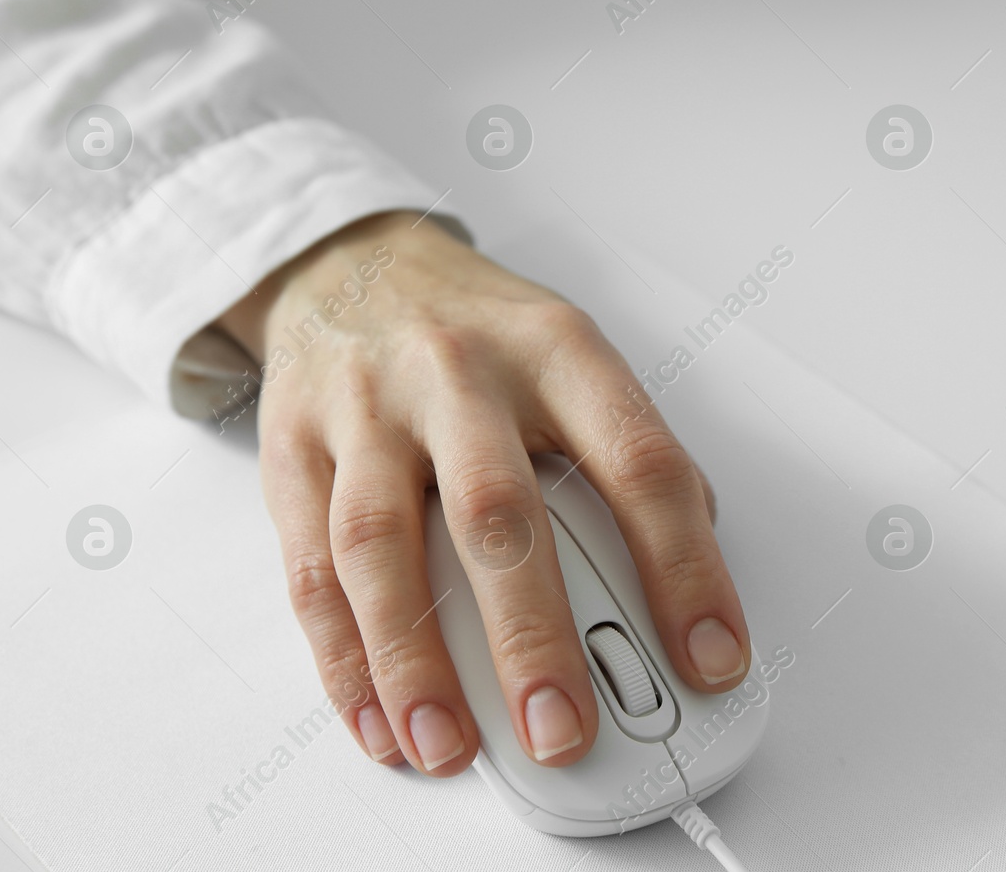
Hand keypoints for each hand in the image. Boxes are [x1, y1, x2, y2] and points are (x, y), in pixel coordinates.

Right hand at [217, 210, 748, 773]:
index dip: (685, 568)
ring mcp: (367, 409)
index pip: (639, 463)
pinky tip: (375, 714)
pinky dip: (341, 655)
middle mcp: (460, 374)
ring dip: (414, 660)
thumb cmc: (476, 327)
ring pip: (381, 544)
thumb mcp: (570, 350)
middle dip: (532, 636)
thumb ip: (627, 444)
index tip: (710, 657)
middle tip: (564, 728)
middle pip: (499, 513)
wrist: (350, 261)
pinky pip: (310, 563)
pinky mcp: (294, 447)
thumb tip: (695, 549)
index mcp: (556, 350)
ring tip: (449, 744)